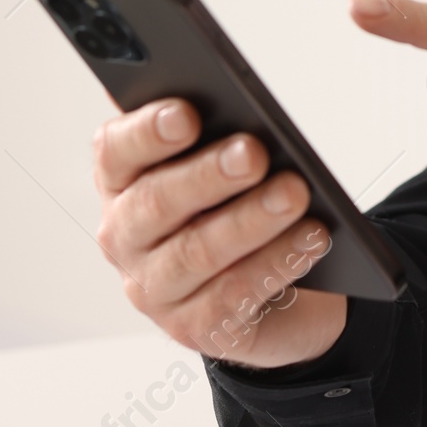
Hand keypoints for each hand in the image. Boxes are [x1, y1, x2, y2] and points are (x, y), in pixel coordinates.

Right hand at [93, 100, 347, 367]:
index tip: (187, 113)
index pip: (115, 150)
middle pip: (156, 202)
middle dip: (208, 175)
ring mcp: (154, 289)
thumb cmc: (236, 210)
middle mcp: (125, 236)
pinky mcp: (193, 328)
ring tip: (294, 193)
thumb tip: (231, 98)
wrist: (270, 294)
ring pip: (197, 252)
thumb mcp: (222, 169)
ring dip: (250, 220)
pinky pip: (232, 295)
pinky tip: (311, 238)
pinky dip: (274, 263)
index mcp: (122, 182)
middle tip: (254, 152)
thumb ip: (216, 133)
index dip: (146, 131)